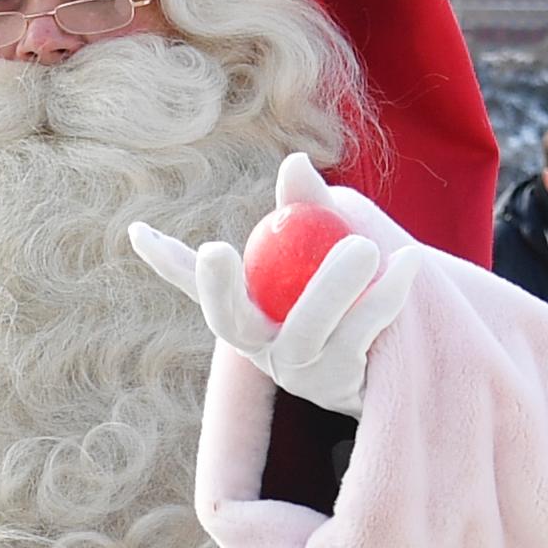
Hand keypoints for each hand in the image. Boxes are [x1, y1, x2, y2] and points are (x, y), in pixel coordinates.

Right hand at [127, 153, 421, 414]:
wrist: (400, 353)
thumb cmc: (352, 288)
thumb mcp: (329, 242)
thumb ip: (310, 209)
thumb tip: (294, 164)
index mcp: (245, 314)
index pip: (197, 286)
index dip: (168, 261)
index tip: (138, 230)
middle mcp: (260, 348)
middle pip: (229, 323)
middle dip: (217, 290)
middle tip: (217, 249)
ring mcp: (299, 373)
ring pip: (306, 332)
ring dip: (333, 290)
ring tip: (366, 247)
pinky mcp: (343, 384)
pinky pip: (361, 335)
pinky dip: (386, 297)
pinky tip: (409, 262)